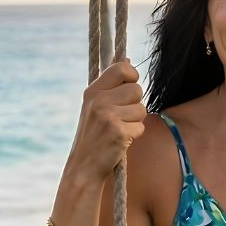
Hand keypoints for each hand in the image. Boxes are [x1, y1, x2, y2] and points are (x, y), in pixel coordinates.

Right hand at [71, 59, 146, 182]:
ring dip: (135, 121)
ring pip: (142, 109)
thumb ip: (111, 84)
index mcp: (93, 91)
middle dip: (135, 104)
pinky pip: (141, 127)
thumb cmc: (93, 134)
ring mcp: (108, 116)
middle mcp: (99, 101)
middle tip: (120, 117)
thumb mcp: (95, 104)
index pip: (122, 68)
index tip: (127, 88)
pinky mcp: (118, 132)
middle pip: (137, 90)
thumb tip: (126, 59)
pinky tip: (120, 140)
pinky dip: (134, 135)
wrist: (83, 166)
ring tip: (119, 129)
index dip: (132, 77)